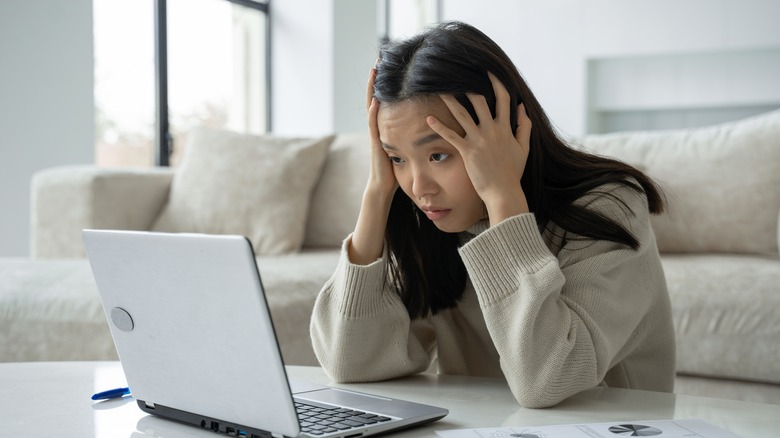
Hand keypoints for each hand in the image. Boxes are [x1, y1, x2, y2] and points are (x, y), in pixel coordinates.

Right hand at [365, 67, 397, 200]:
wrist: (383, 187)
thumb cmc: (396, 169)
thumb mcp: (405, 146)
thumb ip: (410, 133)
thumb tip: (428, 122)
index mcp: (386, 126)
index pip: (386, 99)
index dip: (386, 83)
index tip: (390, 65)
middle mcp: (378, 126)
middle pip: (376, 96)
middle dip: (377, 79)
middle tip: (378, 59)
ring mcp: (374, 133)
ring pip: (372, 106)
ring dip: (372, 89)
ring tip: (374, 71)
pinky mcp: (375, 143)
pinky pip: (373, 125)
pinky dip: (373, 113)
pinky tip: (376, 101)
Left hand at [427, 72, 531, 223]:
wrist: (503, 192)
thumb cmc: (512, 172)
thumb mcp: (523, 148)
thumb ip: (524, 126)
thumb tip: (522, 108)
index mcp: (506, 128)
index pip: (503, 99)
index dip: (496, 83)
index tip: (488, 71)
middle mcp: (492, 130)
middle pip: (480, 100)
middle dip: (468, 85)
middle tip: (457, 73)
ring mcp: (479, 140)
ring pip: (462, 114)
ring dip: (450, 100)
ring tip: (439, 89)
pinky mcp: (467, 151)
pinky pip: (451, 135)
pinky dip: (439, 126)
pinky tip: (429, 118)